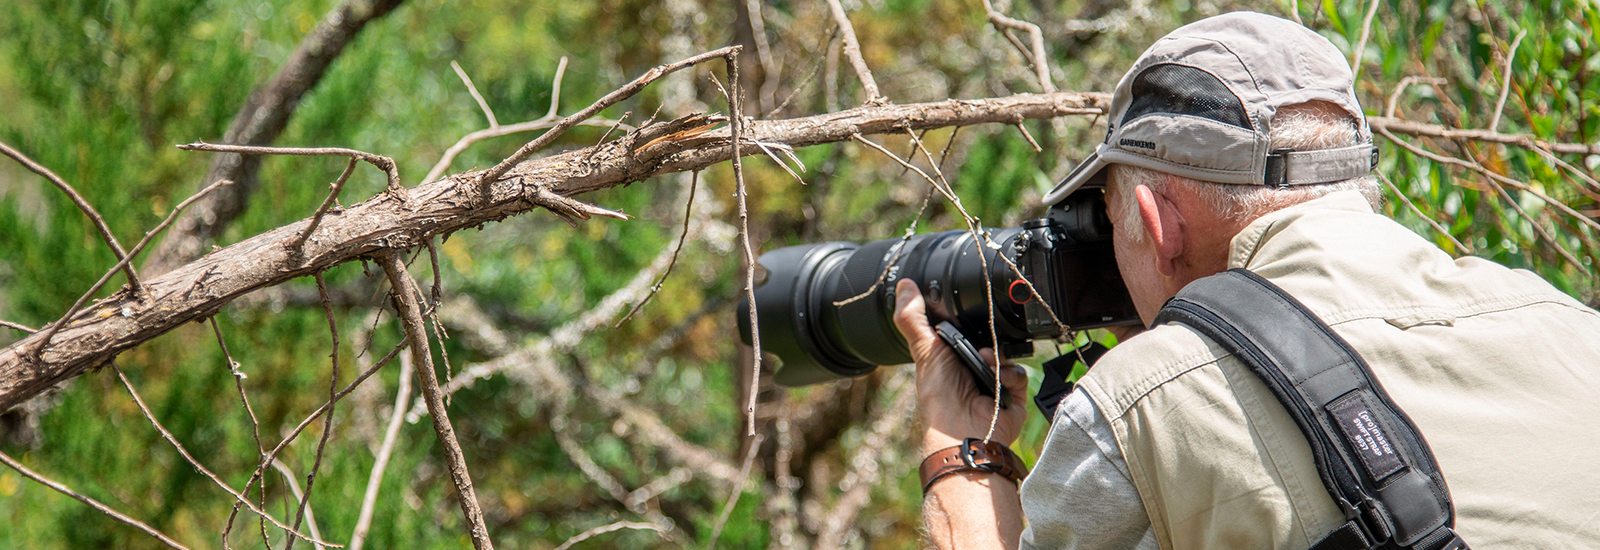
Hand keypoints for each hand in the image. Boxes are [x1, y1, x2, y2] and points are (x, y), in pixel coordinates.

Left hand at [892, 279, 1028, 457]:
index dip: (967, 321)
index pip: (964, 331)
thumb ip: (913, 318)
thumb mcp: (924, 349)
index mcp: (950, 360)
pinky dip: (1009, 374)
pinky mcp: (1013, 395)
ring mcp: (994, 384)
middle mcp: (972, 371)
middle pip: (989, 340)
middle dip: (986, 338)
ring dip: (996, 355)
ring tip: (983, 361)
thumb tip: (903, 286)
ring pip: (1006, 354)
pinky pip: (1020, 373)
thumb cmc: (940, 397)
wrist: (965, 431)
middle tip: (975, 343)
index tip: (968, 310)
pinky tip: (997, 379)